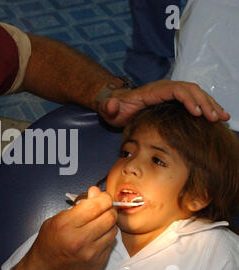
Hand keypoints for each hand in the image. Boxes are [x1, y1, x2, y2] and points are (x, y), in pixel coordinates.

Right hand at [21, 186, 117, 269]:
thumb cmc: (47, 245)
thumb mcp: (55, 220)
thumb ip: (78, 206)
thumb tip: (95, 192)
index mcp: (66, 225)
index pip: (97, 205)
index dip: (103, 197)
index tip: (102, 196)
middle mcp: (80, 239)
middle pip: (110, 216)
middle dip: (109, 209)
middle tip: (103, 208)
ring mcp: (91, 253)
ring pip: (113, 230)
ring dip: (109, 223)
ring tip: (98, 224)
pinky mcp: (98, 262)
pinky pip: (111, 243)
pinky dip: (106, 237)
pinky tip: (96, 237)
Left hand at [98, 79, 229, 126]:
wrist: (115, 103)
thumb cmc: (114, 108)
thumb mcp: (109, 108)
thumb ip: (109, 106)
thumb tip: (111, 105)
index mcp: (153, 91)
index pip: (176, 90)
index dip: (188, 99)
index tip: (198, 113)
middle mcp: (164, 88)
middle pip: (190, 90)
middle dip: (205, 103)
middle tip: (215, 119)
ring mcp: (170, 93)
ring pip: (195, 94)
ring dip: (210, 104)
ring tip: (222, 117)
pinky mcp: (173, 99)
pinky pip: (194, 99)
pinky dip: (206, 106)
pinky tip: (216, 116)